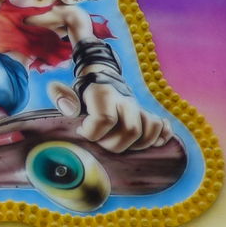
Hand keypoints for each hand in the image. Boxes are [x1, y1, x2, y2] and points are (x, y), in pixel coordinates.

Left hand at [50, 79, 172, 153]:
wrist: (103, 81)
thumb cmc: (84, 94)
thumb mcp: (68, 92)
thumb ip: (61, 97)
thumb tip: (69, 109)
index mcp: (105, 94)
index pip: (105, 120)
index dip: (92, 133)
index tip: (82, 131)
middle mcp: (126, 101)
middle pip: (131, 131)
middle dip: (114, 145)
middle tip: (101, 142)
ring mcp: (139, 109)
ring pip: (151, 130)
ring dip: (137, 145)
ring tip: (119, 143)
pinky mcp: (149, 116)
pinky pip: (164, 128)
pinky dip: (160, 138)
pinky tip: (147, 144)